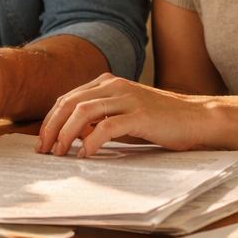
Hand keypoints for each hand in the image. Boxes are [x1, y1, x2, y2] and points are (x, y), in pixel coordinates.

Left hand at [34, 74, 214, 156]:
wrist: (195, 118)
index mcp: (107, 82)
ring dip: (66, 134)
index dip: (51, 119)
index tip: (43, 140)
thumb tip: (72, 134)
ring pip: (83, 112)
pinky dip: (91, 142)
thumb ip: (98, 119)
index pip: (68, 98)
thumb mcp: (123, 115)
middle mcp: (114, 85)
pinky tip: (86, 155)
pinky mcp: (139, 115)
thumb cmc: (158, 120)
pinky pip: (106, 127)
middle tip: (44, 149)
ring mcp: (127, 98)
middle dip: (52, 127)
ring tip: (60, 152)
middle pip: (69, 103)